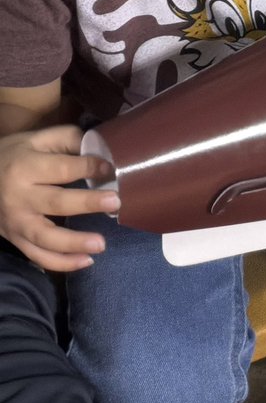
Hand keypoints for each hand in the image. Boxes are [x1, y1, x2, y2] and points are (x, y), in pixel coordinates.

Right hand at [0, 125, 120, 270]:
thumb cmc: (13, 155)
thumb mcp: (37, 139)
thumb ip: (68, 140)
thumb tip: (101, 148)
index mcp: (26, 168)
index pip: (62, 169)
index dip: (88, 168)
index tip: (111, 169)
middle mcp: (20, 198)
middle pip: (57, 203)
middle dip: (87, 203)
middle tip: (115, 202)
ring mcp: (17, 223)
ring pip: (46, 237)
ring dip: (75, 243)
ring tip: (101, 244)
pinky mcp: (16, 240)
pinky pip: (38, 256)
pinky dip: (61, 263)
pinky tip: (86, 261)